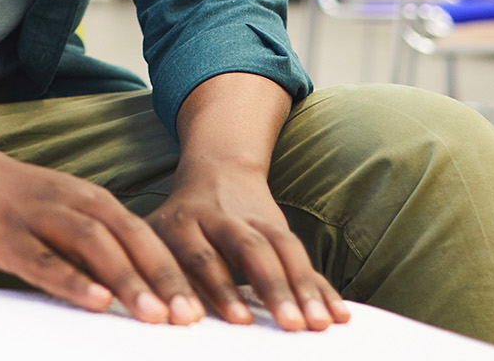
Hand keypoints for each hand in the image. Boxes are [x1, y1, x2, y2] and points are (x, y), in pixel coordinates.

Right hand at [0, 149, 204, 324]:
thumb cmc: (11, 198)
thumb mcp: (62, 212)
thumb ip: (95, 245)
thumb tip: (134, 288)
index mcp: (92, 201)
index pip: (145, 236)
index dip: (175, 270)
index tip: (203, 306)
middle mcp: (72, 204)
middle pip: (129, 239)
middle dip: (163, 279)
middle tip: (191, 318)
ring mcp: (39, 218)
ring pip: (92, 247)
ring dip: (127, 280)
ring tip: (154, 315)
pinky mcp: (5, 236)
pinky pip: (42, 259)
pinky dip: (71, 279)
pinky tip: (94, 300)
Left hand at [144, 167, 350, 331]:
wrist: (216, 169)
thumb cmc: (176, 223)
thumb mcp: (155, 237)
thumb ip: (157, 274)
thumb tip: (155, 316)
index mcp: (182, 222)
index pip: (198, 257)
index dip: (215, 289)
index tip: (235, 321)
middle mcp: (220, 218)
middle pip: (248, 249)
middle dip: (269, 286)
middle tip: (287, 325)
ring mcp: (255, 221)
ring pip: (282, 250)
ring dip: (302, 288)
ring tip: (317, 324)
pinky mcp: (280, 228)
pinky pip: (303, 257)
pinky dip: (321, 287)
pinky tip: (338, 315)